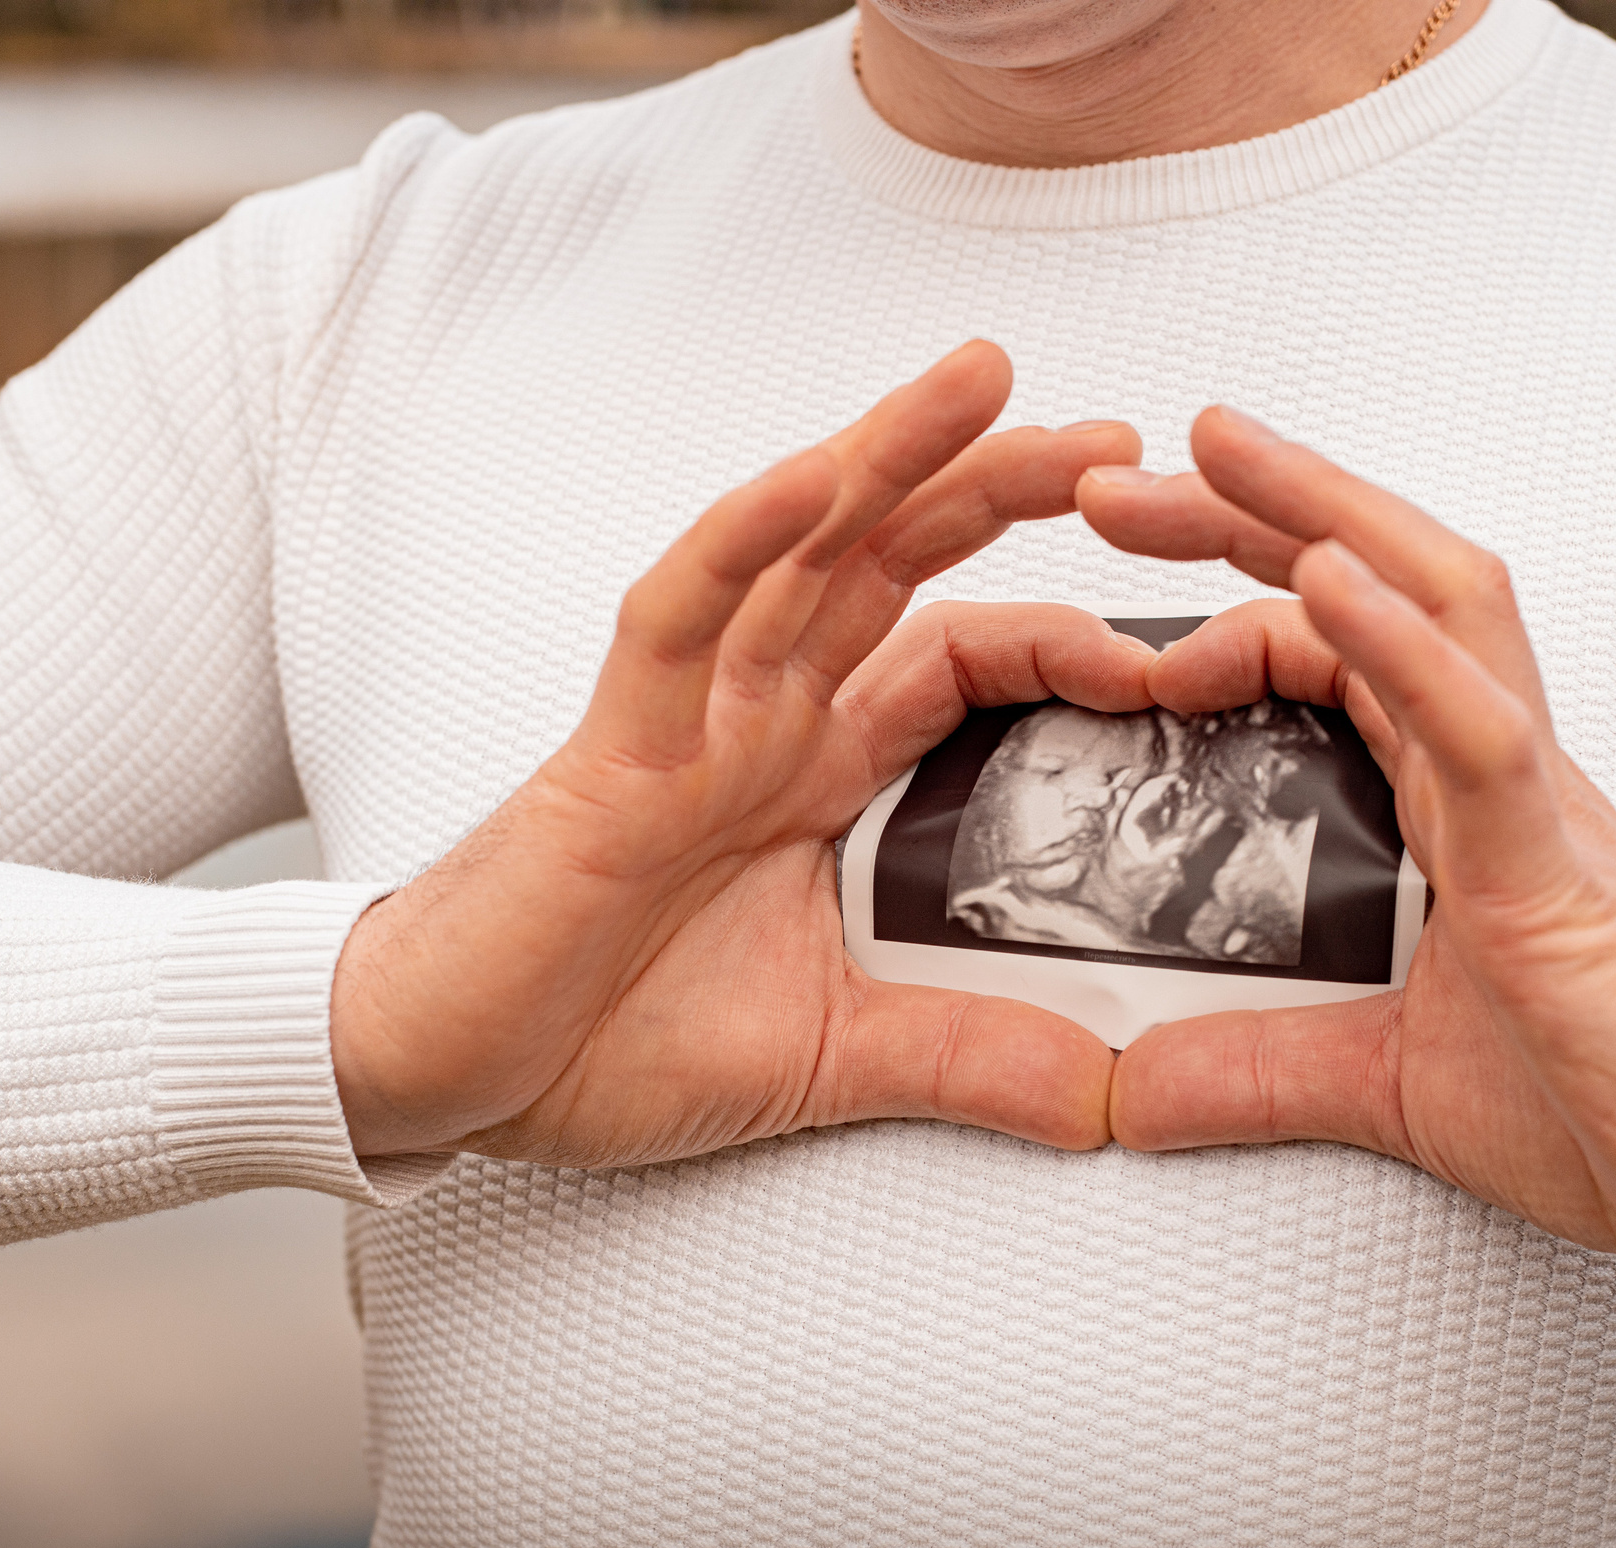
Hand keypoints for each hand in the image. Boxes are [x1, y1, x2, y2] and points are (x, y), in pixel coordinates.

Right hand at [331, 342, 1150, 1167]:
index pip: (961, 660)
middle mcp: (762, 719)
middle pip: (897, 563)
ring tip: (985, 379)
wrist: (449, 1071)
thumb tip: (1113, 1100)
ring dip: (889, 458)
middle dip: (1001, 487)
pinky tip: (816, 476)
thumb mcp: (833, 1056)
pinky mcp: (612, 744)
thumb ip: (968, 1057)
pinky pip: (679, 615)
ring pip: (799, 549)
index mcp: (816, 773)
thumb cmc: (608, 1039)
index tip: (1166, 646)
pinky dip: (742, 539)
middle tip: (1121, 440)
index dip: (1063, 635)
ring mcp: (689, 716)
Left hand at [1078, 407, 1615, 1271]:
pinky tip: (1329, 580)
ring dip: (1324, 515)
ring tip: (1214, 449)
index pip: (1332, 650)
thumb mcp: (1393, 1086)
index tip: (1110, 600)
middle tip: (1110, 480)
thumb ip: (1262, 1072)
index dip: (1229, 598)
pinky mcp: (1558, 867)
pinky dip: (1405, 647)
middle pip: (1375, 583)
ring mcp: (1531, 801)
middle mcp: (1491, 769)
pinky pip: (1484, 731)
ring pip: (1439, 603)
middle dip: (1245, 514)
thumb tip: (1132, 1094)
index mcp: (1450, 802)